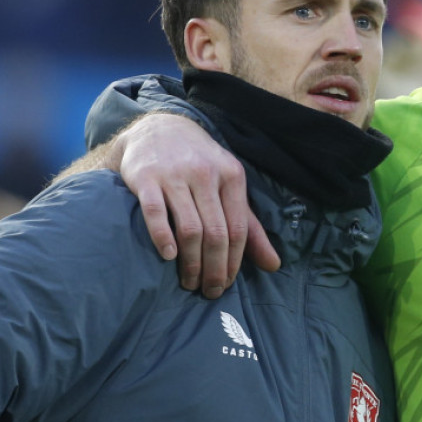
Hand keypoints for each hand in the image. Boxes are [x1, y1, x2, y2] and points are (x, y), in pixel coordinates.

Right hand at [110, 114, 280, 296]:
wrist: (158, 129)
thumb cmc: (199, 165)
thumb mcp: (229, 186)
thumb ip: (250, 226)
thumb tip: (274, 266)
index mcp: (232, 175)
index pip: (238, 230)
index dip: (234, 263)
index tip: (227, 285)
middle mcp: (205, 174)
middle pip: (216, 233)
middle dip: (214, 269)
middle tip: (209, 292)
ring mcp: (175, 175)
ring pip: (190, 228)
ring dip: (190, 262)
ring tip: (188, 282)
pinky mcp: (146, 178)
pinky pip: (156, 213)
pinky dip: (163, 238)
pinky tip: (168, 257)